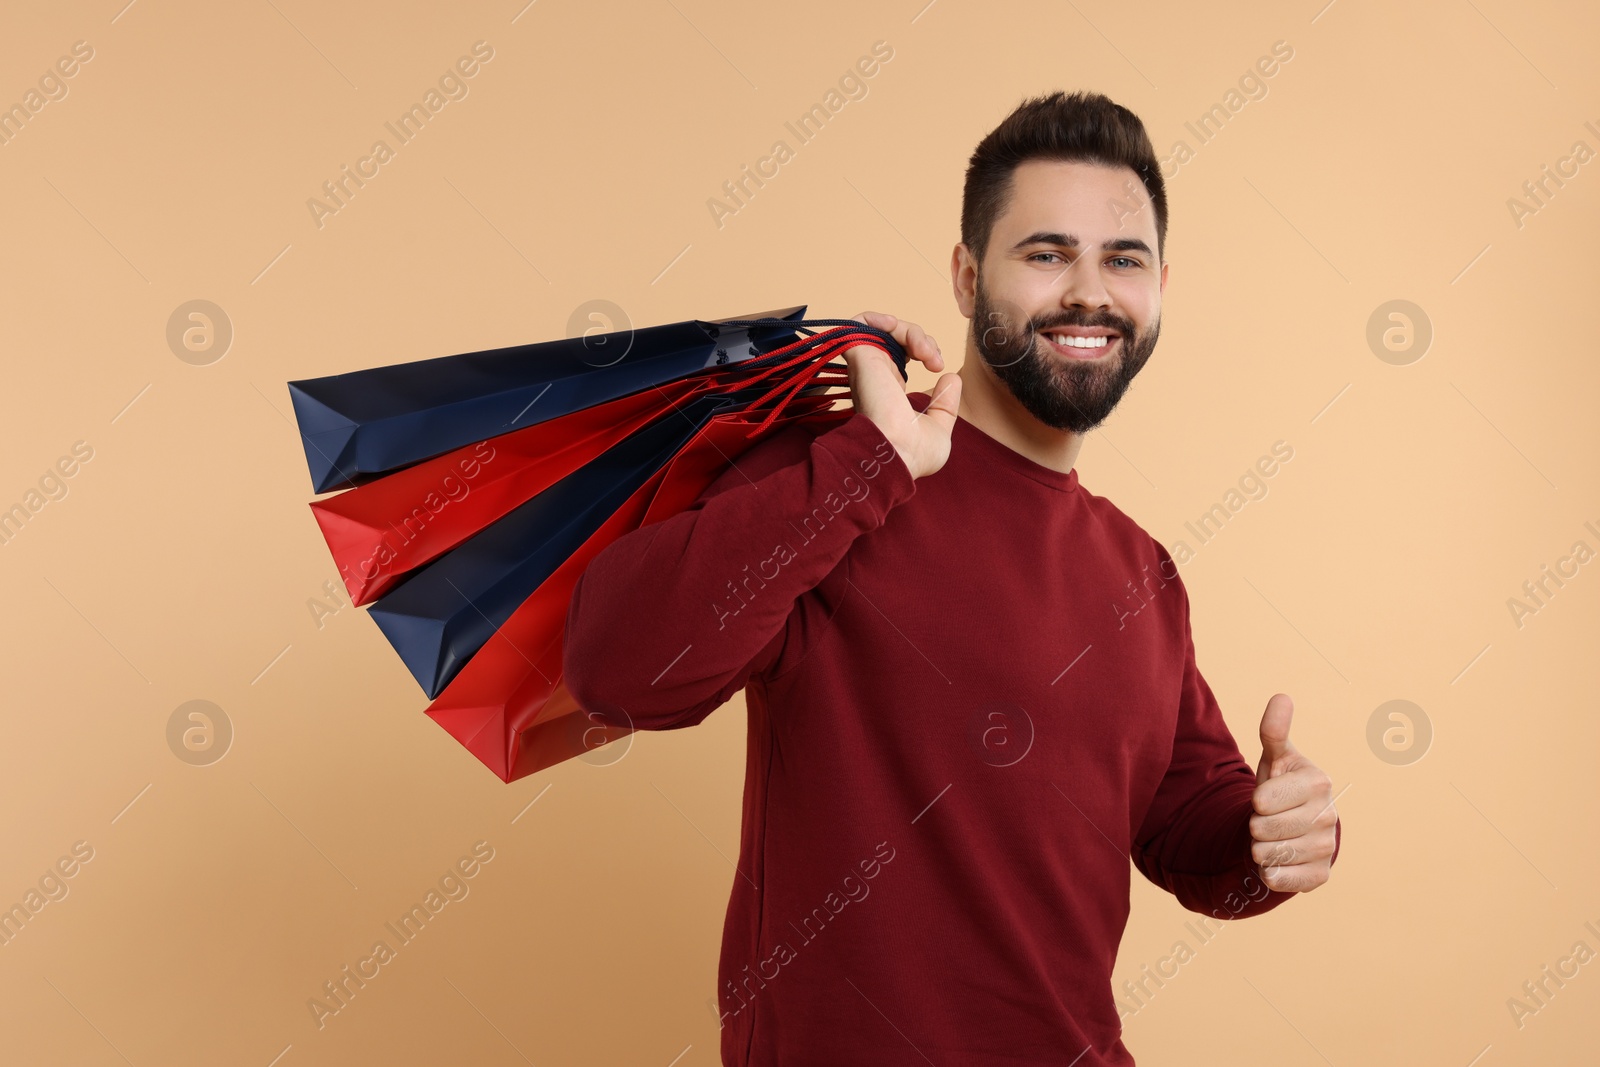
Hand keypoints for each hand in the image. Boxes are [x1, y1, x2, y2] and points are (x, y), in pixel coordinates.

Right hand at [845, 311, 961, 479]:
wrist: (895, 454)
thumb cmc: (913, 452)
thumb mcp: (939, 427)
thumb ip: (945, 403)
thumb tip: (951, 377)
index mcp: (889, 391)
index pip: (903, 355)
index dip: (925, 351)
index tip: (939, 368)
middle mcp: (875, 376)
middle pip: (896, 339)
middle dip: (922, 340)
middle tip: (935, 360)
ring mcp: (867, 365)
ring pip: (884, 328)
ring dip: (911, 332)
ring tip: (925, 351)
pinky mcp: (860, 356)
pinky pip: (861, 322)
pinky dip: (880, 318)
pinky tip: (898, 329)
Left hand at [1249, 694, 1337, 892]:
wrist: (1294, 826)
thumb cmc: (1281, 787)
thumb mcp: (1275, 757)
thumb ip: (1274, 731)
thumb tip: (1282, 697)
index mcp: (1318, 782)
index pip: (1262, 800)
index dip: (1255, 800)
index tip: (1266, 797)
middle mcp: (1329, 815)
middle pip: (1262, 829)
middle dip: (1254, 825)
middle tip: (1268, 819)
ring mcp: (1327, 847)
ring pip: (1267, 855)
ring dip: (1259, 847)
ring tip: (1272, 837)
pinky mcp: (1321, 876)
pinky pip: (1277, 880)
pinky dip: (1268, 873)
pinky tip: (1279, 860)